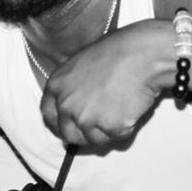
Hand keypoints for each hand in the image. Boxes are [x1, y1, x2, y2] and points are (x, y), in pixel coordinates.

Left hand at [37, 20, 166, 148]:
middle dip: (84, 134)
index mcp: (57, 85)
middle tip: (100, 125)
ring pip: (95, 139)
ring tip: (122, 107)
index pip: (49, 115)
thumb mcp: (82, 62)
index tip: (70, 127)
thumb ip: (73, 86)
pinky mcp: (109, 127)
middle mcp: (67, 105)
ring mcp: (86, 118)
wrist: (142, 55)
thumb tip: (77, 101)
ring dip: (108, 130)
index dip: (60, 124)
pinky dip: (127, 127)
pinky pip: (118, 136)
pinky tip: (132, 106)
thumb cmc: (119, 51)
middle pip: (69, 134)